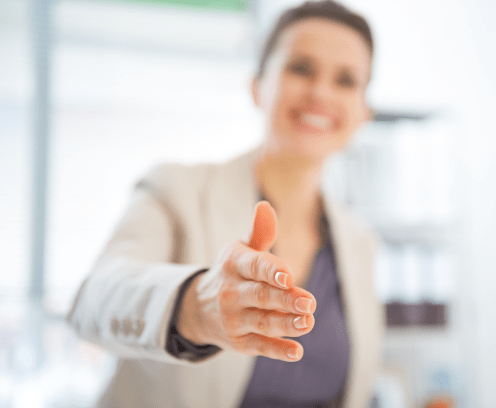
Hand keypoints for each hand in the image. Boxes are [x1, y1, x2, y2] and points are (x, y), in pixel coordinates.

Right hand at [177, 201, 315, 361]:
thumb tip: (266, 206)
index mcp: (234, 264)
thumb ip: (259, 233)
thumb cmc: (232, 272)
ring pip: (263, 322)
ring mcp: (234, 318)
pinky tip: (296, 351)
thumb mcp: (240, 250)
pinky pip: (259, 346)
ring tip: (308, 322)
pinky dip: (277, 350)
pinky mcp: (239, 341)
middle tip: (310, 302)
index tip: (289, 276)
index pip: (254, 266)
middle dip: (285, 300)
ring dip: (286, 324)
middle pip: (261, 296)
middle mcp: (231, 292)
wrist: (198, 307)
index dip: (271, 271)